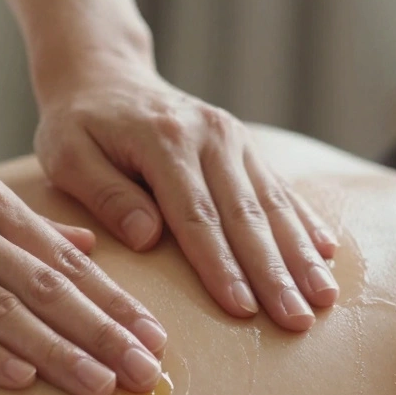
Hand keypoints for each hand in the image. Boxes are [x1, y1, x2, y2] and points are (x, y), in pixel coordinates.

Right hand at [0, 152, 167, 394]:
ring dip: (57, 351)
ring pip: (2, 311)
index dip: (114, 301)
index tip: (154, 336)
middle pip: (45, 288)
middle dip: (103, 331)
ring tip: (100, 384)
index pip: (64, 259)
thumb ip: (26, 222)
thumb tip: (88, 245)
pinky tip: (20, 379)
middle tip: (146, 369)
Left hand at [34, 65, 339, 330]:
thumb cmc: (78, 124)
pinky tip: (328, 253)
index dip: (220, 265)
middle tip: (296, 320)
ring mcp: (232, 137)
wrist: (104, 74)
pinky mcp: (244, 144)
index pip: (196, 215)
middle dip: (274, 272)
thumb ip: (105, 194)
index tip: (242, 308)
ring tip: (323, 299)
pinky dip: (305, 221)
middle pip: (245, 214)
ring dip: (300, 254)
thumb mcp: (67, 155)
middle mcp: (208, 135)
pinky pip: (280, 187)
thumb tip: (148, 237)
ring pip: (273, 203)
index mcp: (163, 141)